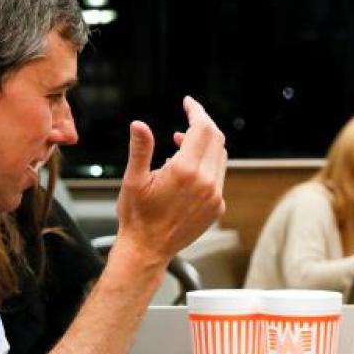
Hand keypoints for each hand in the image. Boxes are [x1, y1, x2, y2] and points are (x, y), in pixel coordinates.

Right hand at [114, 96, 226, 267]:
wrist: (148, 250)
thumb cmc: (137, 217)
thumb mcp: (133, 179)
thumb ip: (140, 149)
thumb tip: (139, 124)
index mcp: (185, 172)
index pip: (201, 129)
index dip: (196, 111)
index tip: (188, 103)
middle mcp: (206, 183)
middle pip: (215, 139)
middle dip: (202, 124)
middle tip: (187, 117)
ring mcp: (215, 197)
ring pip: (220, 157)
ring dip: (205, 144)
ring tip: (180, 143)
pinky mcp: (217, 208)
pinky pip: (218, 177)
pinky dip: (207, 165)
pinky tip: (187, 169)